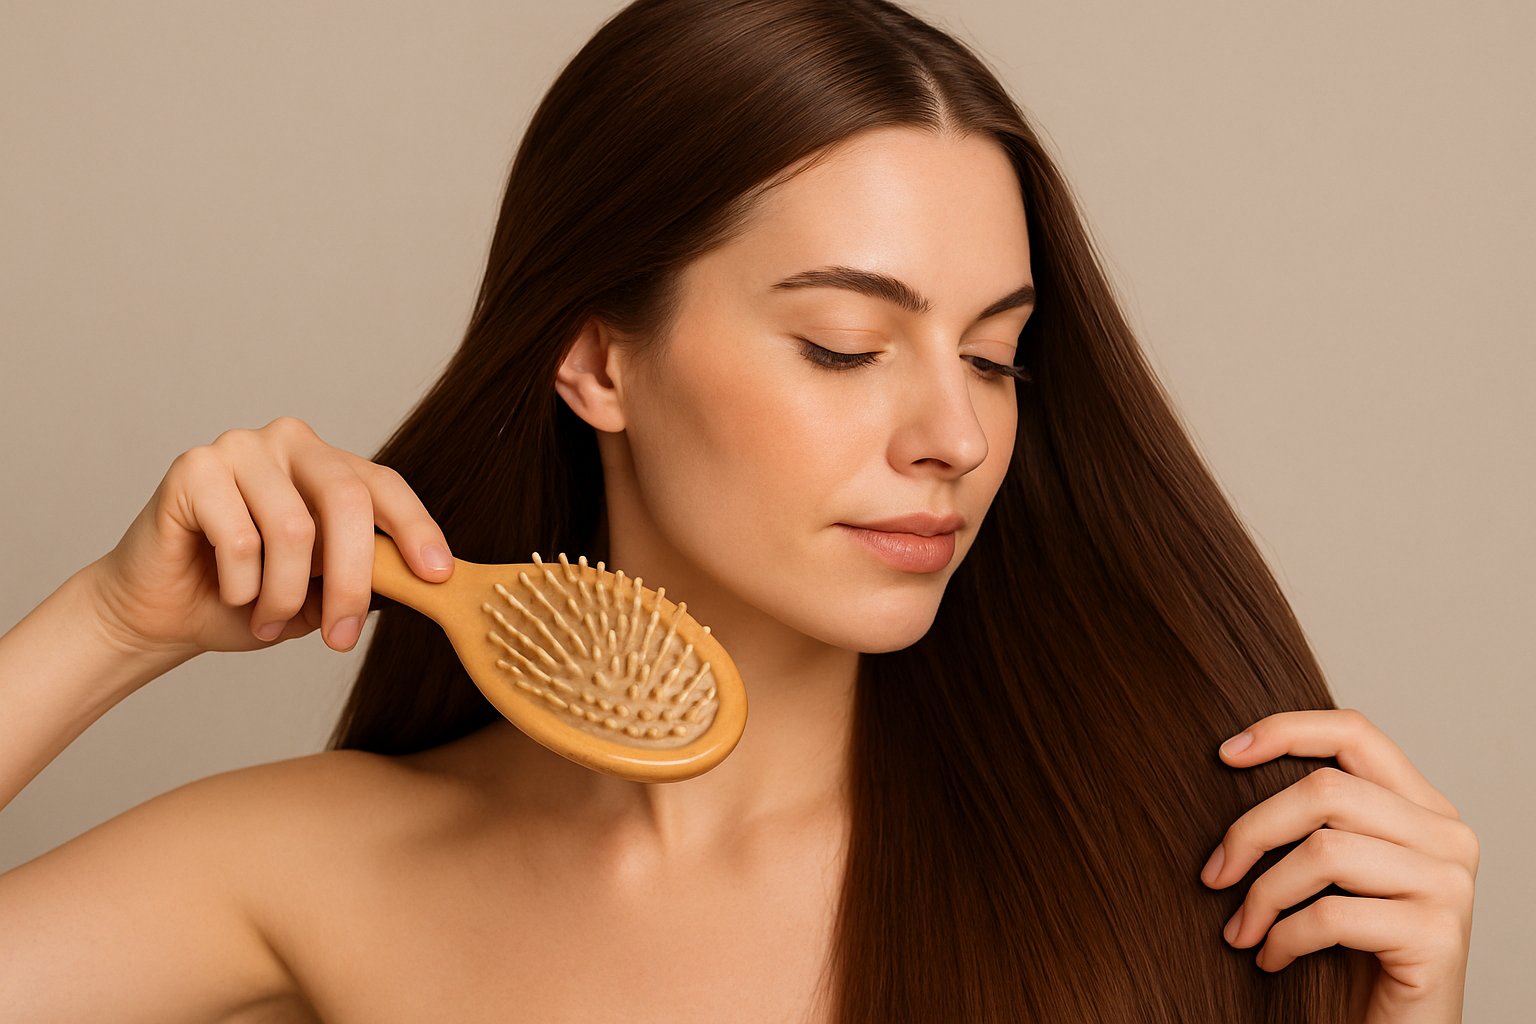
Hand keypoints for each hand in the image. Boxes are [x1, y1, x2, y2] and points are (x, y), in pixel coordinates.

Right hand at [88, 416, 453, 658]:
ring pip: (293, 530)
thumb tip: (422, 580)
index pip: (384, 486)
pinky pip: (239, 539)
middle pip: (346, 501)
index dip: (416, 528)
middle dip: (352, 580)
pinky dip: (241, 586)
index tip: (438, 575)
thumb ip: (364, 576)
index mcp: (328, 464)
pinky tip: (229, 592)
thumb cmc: (247, 597)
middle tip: (342, 638)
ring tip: (267, 617)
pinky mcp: (194, 468)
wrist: (161, 612)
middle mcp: (290, 443)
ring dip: (285, 595)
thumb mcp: (321, 592)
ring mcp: (240, 447)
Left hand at [1201, 708, 1476, 1023]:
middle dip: (1252, 830)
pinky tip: (1270, 958)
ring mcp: (1449, 885)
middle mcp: (1447, 837)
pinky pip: (1332, 915)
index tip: (1224, 755)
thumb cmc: (1355, 953)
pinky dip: (1284, 937)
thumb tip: (1231, 759)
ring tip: (1240, 930)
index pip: (1355, 731)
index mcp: (1423, 807)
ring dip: (1262, 894)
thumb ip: (1316, 818)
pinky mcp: (1438, 935)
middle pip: (1326, 791)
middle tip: (1214, 874)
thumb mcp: (1336, 872)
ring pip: (1324, 851)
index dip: (1285, 730)